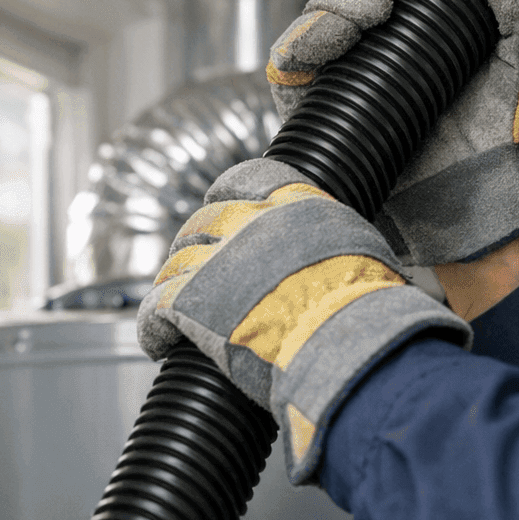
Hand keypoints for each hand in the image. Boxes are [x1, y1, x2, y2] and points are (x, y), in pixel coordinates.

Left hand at [136, 158, 471, 483]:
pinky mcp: (190, 301)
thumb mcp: (363, 251)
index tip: (217, 200)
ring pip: (175, 263)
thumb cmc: (367, 307)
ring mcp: (218, 259)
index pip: (248, 176)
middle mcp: (253, 222)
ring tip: (174, 306)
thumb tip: (339, 257)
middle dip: (195, 243)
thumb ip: (335, 243)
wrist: (346, 339)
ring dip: (172, 284)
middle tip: (195, 267)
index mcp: (297, 204)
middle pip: (204, 222)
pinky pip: (154, 308)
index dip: (226, 191)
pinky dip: (152, 328)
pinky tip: (159, 343)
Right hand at [266, 0, 518, 265]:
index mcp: (431, 13)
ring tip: (375, 12)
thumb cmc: (509, 132)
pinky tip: (324, 42)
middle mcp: (385, 34)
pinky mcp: (320, 106)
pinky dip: (298, 42)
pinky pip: (288, 64)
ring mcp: (349, 68)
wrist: (482, 200)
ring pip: (319, 9)